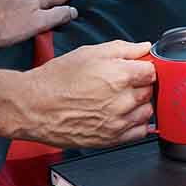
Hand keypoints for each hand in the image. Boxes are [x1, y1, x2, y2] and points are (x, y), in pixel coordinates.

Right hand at [11, 40, 155, 147]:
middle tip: (123, 84)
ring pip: (147, 112)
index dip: (144, 68)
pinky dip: (136, 124)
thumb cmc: (56, 80)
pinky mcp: (112, 138)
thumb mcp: (89, 53)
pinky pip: (140, 132)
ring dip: (139, 105)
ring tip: (120, 100)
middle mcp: (122, 100)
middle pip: (150, 91)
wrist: (33, 107)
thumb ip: (122, 49)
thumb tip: (144, 47)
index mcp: (119, 76)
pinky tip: (122, 116)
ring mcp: (119, 121)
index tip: (137, 69)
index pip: (152, 71)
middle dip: (140, 85)